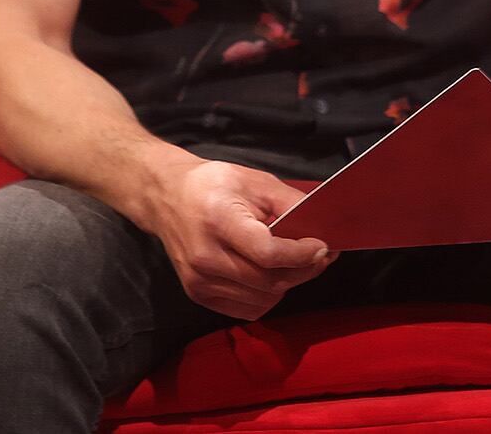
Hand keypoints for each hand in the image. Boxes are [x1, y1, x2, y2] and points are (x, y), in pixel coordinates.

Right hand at [146, 159, 335, 319]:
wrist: (167, 197)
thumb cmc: (213, 184)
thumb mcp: (255, 181)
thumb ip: (290, 203)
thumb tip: (321, 227)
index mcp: (218, 221)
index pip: (268, 253)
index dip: (301, 255)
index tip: (323, 247)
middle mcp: (205, 256)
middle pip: (269, 280)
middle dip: (303, 270)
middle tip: (321, 256)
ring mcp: (199, 281)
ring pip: (263, 298)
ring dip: (287, 284)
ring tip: (294, 263)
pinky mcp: (198, 295)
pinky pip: (247, 309)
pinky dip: (267, 296)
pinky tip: (269, 274)